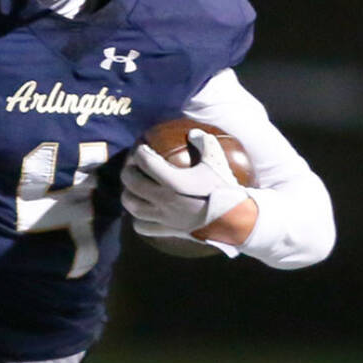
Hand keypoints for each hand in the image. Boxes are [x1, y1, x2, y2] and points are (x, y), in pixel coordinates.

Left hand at [121, 128, 252, 241]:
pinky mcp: (166, 230)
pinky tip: (143, 211)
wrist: (234, 220)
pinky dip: (137, 219)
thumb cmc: (225, 189)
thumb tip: (193, 132)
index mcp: (174, 181)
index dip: (139, 152)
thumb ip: (204, 142)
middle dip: (127, 171)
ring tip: (131, 188)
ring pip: (132, 206)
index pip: (146, 162)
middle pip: (132, 183)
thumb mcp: (216, 161)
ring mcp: (163, 217)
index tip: (142, 148)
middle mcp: (164, 199)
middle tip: (131, 166)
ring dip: (127, 195)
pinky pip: (142, 226)